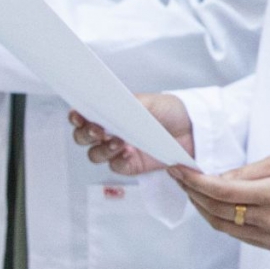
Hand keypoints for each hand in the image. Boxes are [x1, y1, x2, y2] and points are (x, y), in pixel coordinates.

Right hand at [67, 94, 194, 176]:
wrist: (193, 128)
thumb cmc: (170, 110)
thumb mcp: (147, 101)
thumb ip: (125, 104)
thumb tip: (105, 106)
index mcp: (110, 112)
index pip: (84, 115)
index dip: (76, 116)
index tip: (78, 115)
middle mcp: (110, 131)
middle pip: (83, 137)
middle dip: (86, 134)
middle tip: (98, 130)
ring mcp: (119, 150)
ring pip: (95, 154)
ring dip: (102, 149)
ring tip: (119, 142)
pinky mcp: (131, 165)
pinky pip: (116, 166)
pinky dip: (118, 160)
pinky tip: (129, 153)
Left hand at [176, 156, 269, 249]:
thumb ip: (244, 172)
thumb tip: (216, 180)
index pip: (223, 191)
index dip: (196, 181)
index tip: (178, 169)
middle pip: (218, 210)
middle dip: (193, 193)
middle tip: (179, 177)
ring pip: (222, 226)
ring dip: (202, 208)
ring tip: (190, 190)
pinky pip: (236, 234)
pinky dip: (218, 220)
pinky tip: (210, 205)